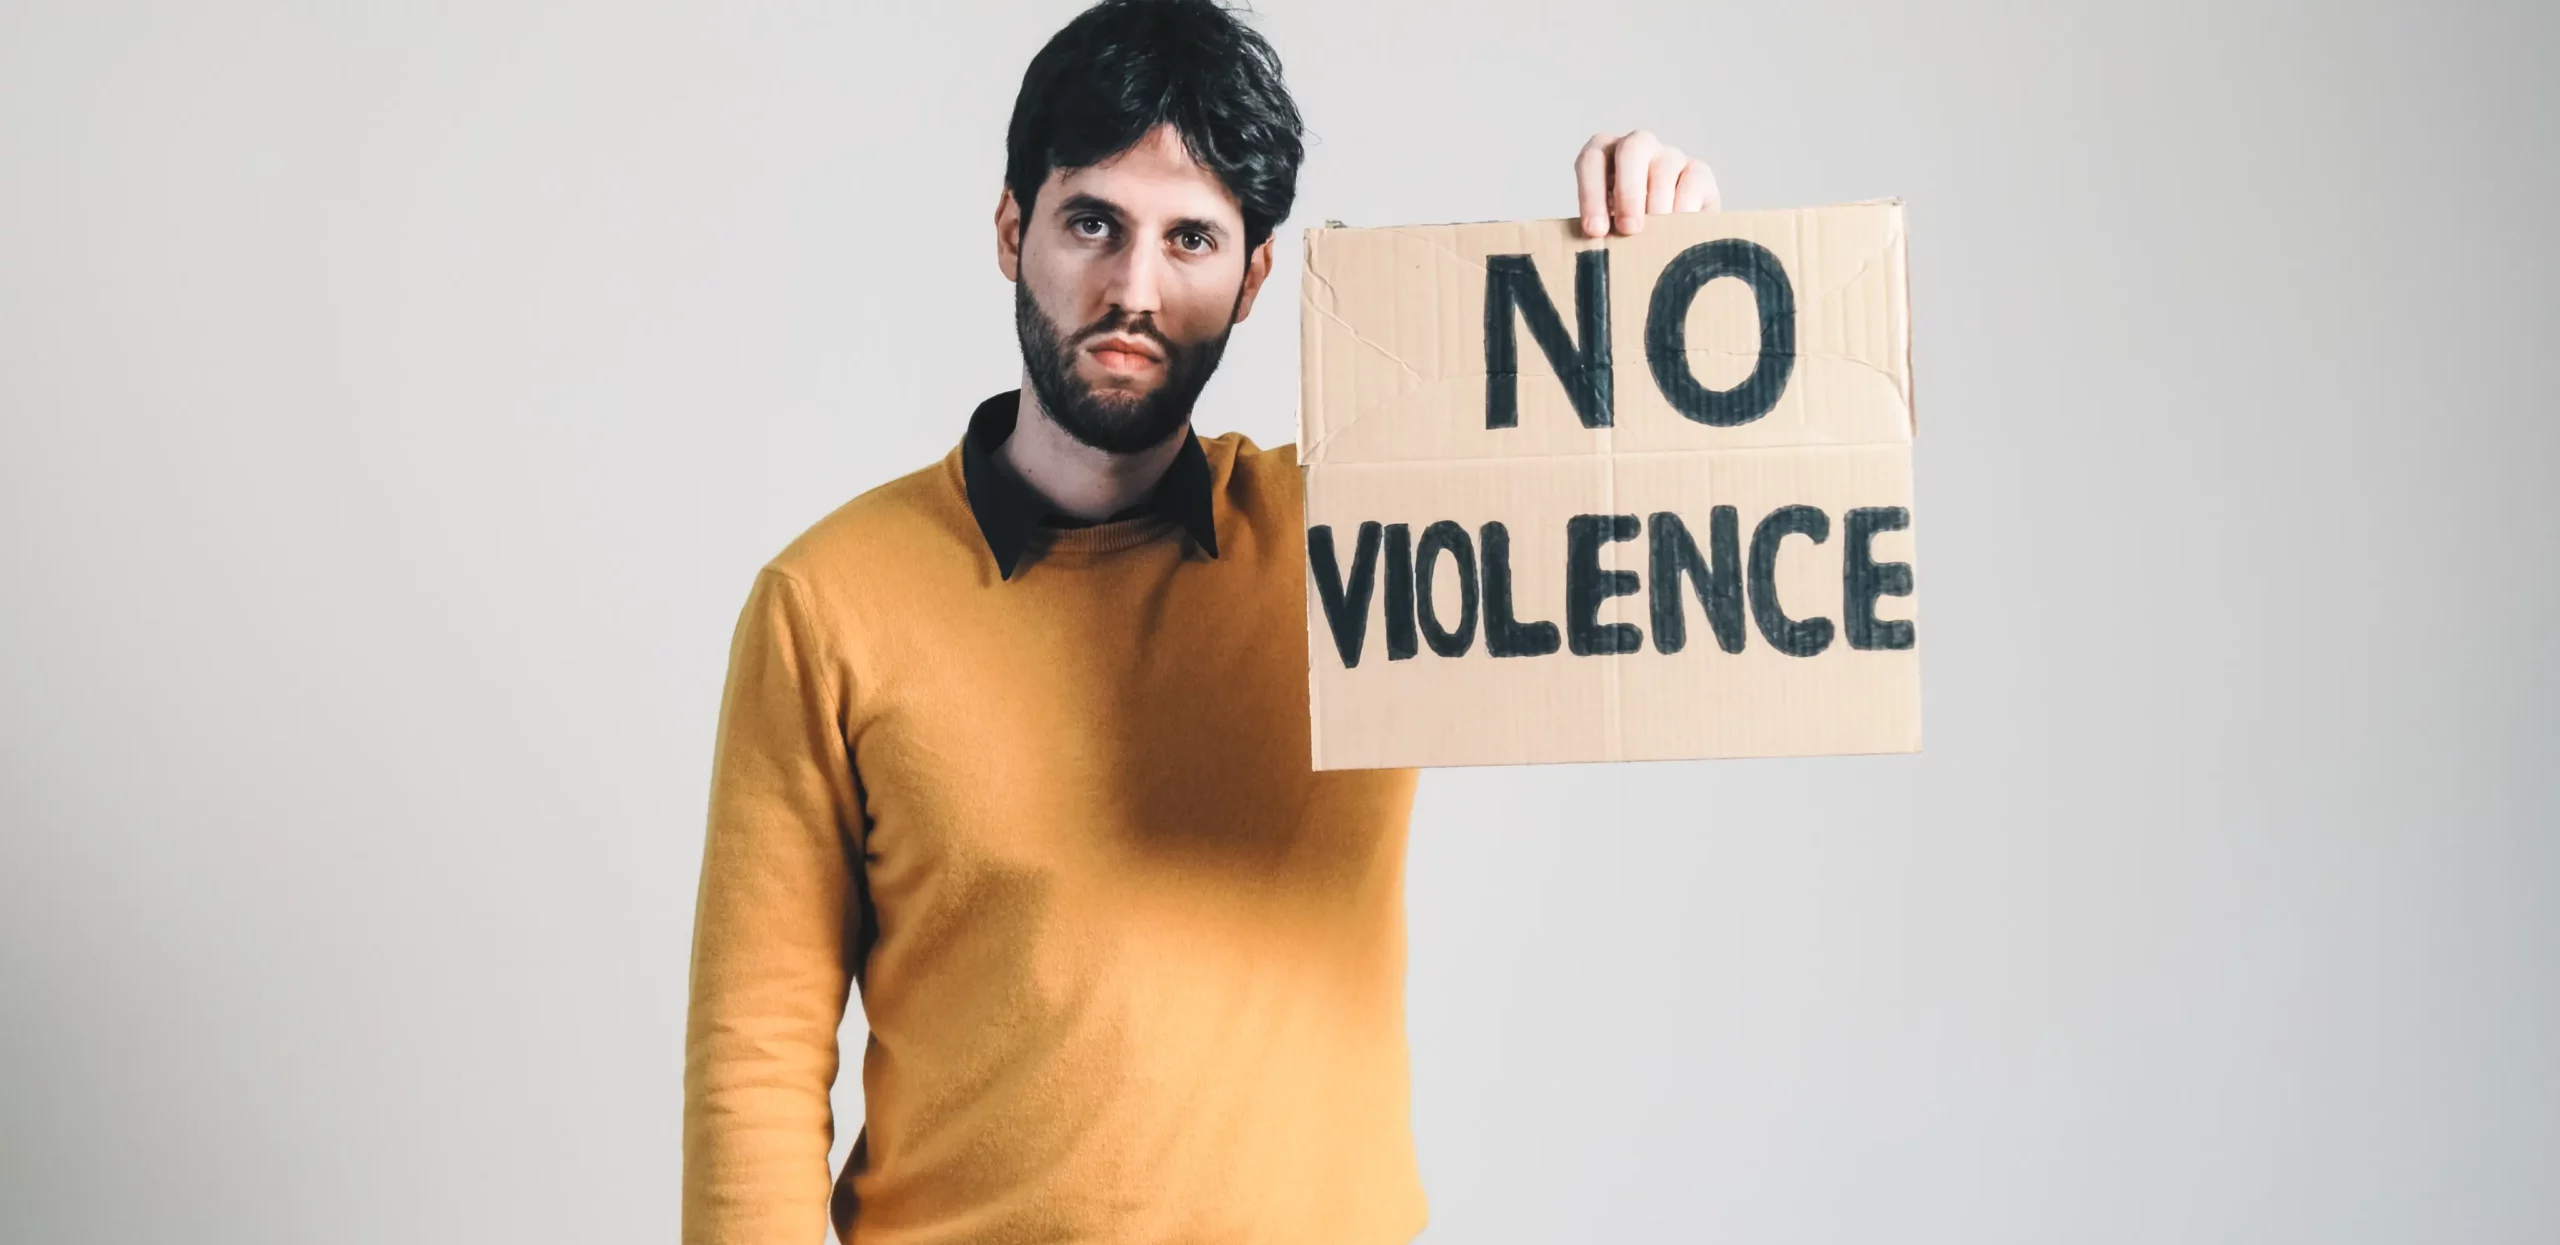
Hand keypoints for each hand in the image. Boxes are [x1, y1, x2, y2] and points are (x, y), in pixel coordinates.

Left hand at [1575, 130, 1719, 237]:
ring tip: (1654, 237)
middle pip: (1631, 150)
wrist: (1669, 238)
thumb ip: (1600, 230)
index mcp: (1604, 154)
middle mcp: (1637, 146)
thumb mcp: (1607, 228)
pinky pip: (1692, 182)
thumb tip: (1596, 249)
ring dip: (1656, 206)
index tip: (1595, 230)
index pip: (1591, 160)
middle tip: (1628, 229)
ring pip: (1663, 169)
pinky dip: (1683, 208)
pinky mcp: (1699, 171)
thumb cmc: (1626, 231)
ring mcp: (1670, 156)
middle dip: (1628, 192)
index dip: (1591, 194)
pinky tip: (1677, 231)